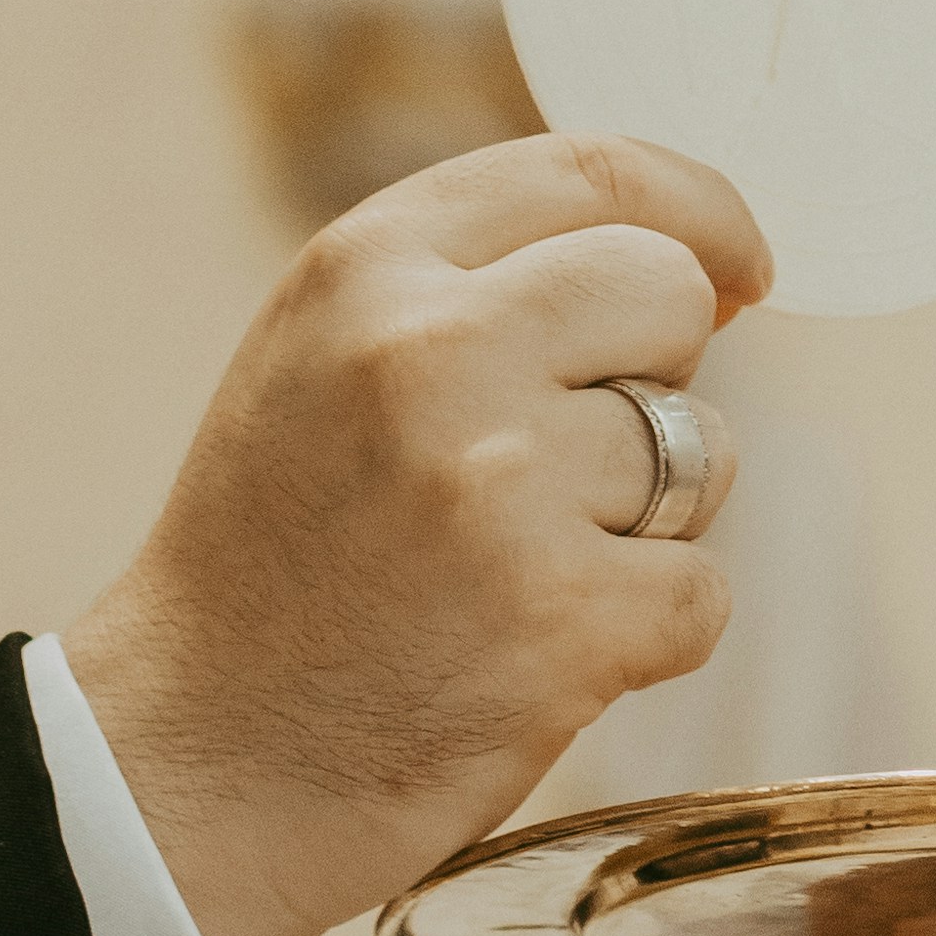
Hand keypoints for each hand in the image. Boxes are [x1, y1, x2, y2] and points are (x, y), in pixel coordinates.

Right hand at [64, 133, 771, 935]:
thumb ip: (480, 283)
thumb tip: (703, 268)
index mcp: (367, 267)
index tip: (740, 267)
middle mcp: (430, 352)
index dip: (699, 212)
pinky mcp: (564, 619)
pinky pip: (702, 591)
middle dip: (664, 374)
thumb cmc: (284, 556)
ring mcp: (501, 486)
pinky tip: (535, 655)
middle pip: (670, 294)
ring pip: (703, 452)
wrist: (194, 763)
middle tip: (576, 460)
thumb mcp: (329, 357)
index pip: (593, 171)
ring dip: (649, 520)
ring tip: (516, 570)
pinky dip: (648, 633)